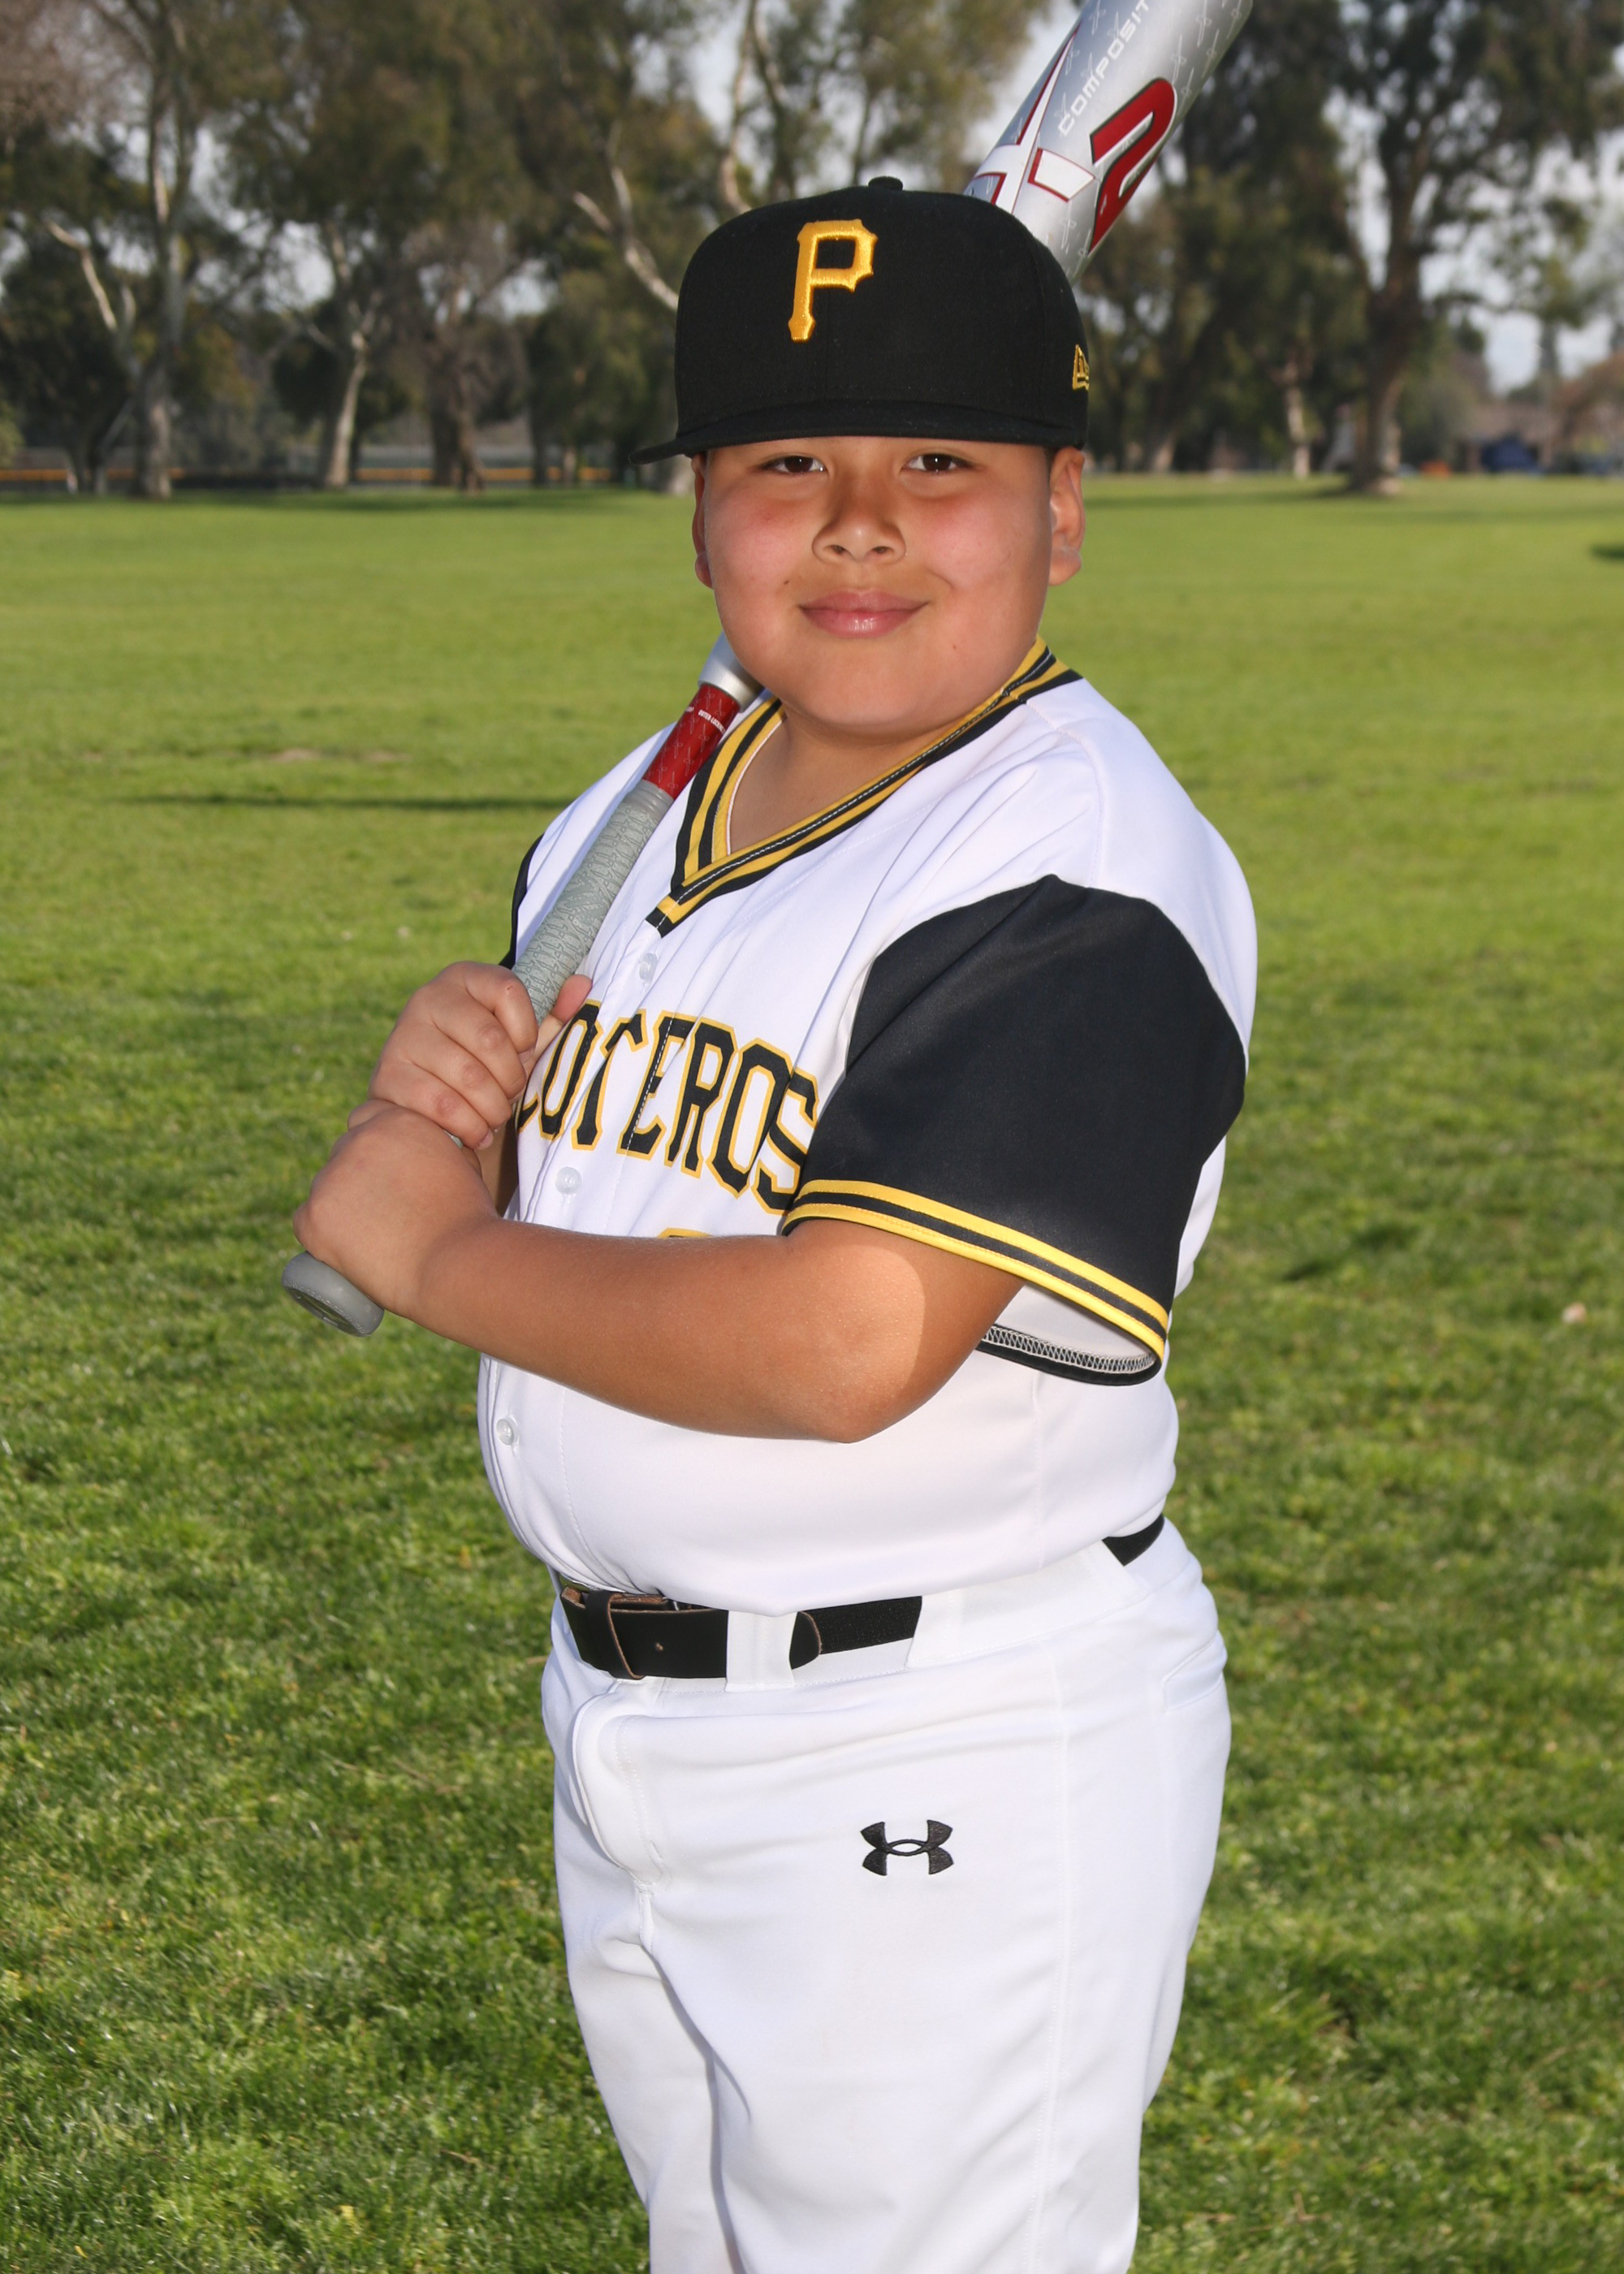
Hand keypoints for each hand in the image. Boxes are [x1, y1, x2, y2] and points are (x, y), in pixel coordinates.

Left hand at [294, 1103, 495, 1320]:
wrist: (456, 1263)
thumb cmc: (469, 1222)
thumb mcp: (462, 1164)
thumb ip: (436, 1148)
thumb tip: (421, 1156)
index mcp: (396, 1121)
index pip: (368, 1121)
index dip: (377, 1150)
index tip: (386, 1176)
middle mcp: (358, 1140)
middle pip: (344, 1154)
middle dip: (358, 1179)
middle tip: (383, 1214)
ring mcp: (331, 1178)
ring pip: (326, 1189)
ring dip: (341, 1207)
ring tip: (375, 1240)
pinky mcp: (313, 1216)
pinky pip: (307, 1222)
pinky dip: (322, 1237)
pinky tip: (348, 1251)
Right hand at [361, 964, 591, 1150]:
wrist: (425, 1104)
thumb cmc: (483, 1065)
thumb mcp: (519, 1039)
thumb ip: (550, 1015)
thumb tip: (582, 984)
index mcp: (463, 978)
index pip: (508, 991)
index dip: (526, 1031)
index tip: (523, 1050)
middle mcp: (428, 998)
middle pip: (491, 1039)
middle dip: (511, 1079)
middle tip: (510, 1094)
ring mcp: (403, 1036)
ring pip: (468, 1076)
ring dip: (493, 1108)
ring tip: (493, 1115)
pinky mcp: (388, 1076)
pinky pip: (443, 1105)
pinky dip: (469, 1126)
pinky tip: (475, 1131)